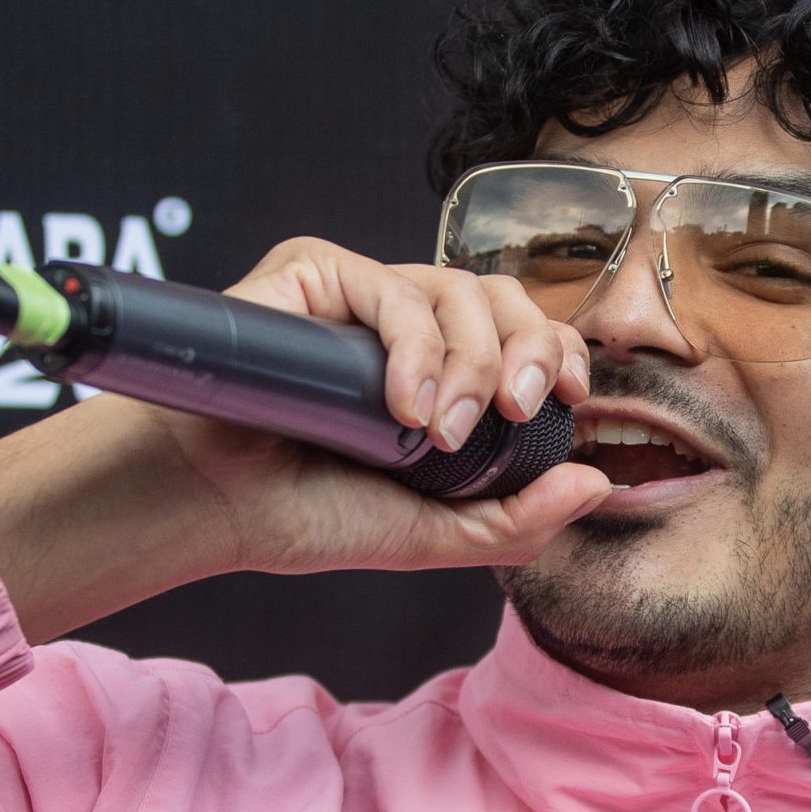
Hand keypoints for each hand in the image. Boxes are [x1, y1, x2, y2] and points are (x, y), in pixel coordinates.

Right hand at [180, 237, 609, 574]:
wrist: (212, 507)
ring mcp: (362, 298)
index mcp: (442, 372)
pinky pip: (391, 288)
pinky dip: (413, 347)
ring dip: (471, 361)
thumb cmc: (307, 514)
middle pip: (505, 297)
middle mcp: (408, 328)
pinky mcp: (315, 276)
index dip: (558, 352)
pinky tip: (402, 407)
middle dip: (533, 349)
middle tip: (520, 411)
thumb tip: (598, 482)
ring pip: (456, 288)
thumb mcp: (432, 535)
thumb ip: (518, 520)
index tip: (567, 401)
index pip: (524, 335)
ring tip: (439, 432)